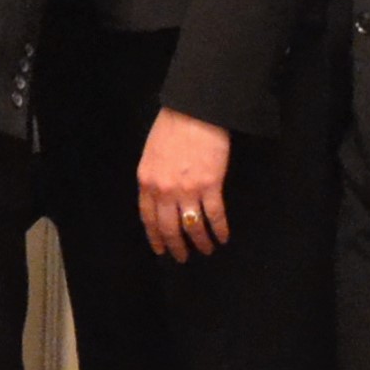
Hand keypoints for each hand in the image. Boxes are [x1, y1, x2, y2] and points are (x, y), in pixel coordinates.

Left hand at [134, 108, 234, 259]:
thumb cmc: (172, 127)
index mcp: (147, 181)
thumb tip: (158, 197)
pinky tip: (222, 238)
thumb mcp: (151, 154)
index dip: (155, 237)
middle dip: (176, 246)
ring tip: (205, 250)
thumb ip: (153, 177)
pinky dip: (219, 230)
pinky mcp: (210, 186)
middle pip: (169, 227)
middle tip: (182, 258)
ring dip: (200, 242)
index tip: (161, 250)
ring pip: (192, 227)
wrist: (195, 111)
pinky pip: (214, 216)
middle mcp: (164, 190)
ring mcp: (187, 190)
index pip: (148, 218)